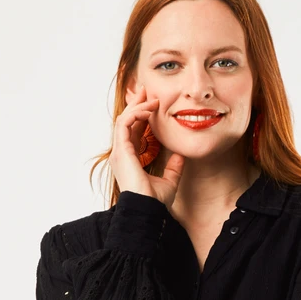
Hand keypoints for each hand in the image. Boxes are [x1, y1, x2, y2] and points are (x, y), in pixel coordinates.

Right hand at [110, 84, 184, 207]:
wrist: (148, 209)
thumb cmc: (155, 201)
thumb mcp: (169, 181)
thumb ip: (174, 167)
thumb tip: (180, 155)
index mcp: (131, 158)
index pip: (133, 130)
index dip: (142, 115)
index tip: (153, 102)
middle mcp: (122, 153)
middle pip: (126, 121)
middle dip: (136, 103)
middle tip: (146, 89)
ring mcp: (120, 151)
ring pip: (124, 118)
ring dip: (138, 106)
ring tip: (152, 98)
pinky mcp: (121, 150)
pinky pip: (125, 123)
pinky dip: (136, 113)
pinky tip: (149, 109)